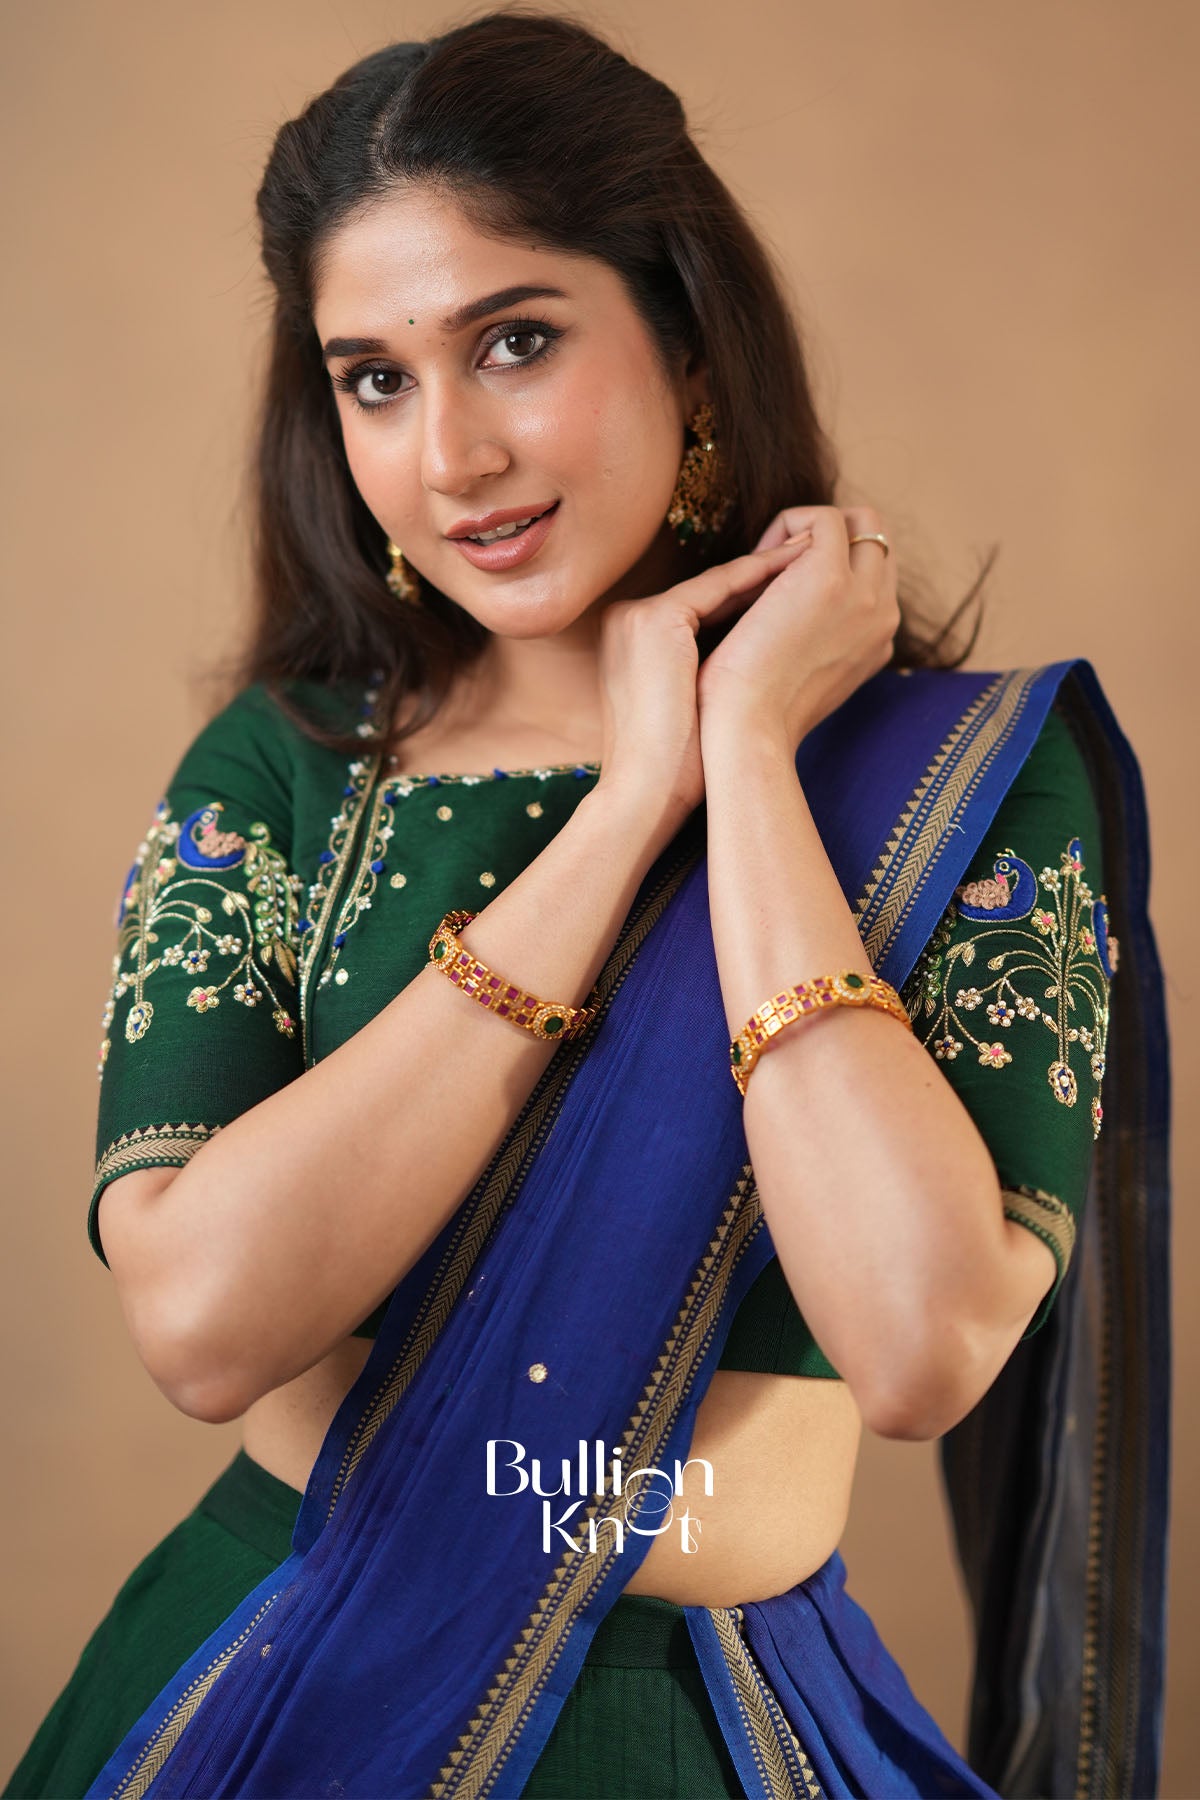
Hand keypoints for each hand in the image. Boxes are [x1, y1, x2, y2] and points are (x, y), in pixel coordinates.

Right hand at [594, 537, 812, 847]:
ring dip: (770, 568)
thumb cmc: (676, 766)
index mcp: (632, 639)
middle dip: (766, 580)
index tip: (799, 593)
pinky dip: (762, 577)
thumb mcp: (693, 705)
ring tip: (817, 556)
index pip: (701, 610)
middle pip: (711, 591)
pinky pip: (721, 587)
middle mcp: (627, 619)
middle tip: (816, 563)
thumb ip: (713, 671)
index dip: (753, 601)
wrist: (646, 793)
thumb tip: (768, 655)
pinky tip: (803, 568)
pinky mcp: (656, 620)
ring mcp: (638, 616)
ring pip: (718, 582)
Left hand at [694, 505, 900, 749]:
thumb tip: (792, 613)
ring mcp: (864, 595)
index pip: (874, 576)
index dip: (829, 566)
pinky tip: (757, 559)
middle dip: (825, 538)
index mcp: (878, 641)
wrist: (748, 732)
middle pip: (877, 542)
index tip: (782, 588)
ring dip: (807, 529)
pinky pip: (823, 516)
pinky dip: (788, 523)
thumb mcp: (800, 677)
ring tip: (764, 566)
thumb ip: (814, 642)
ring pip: (862, 521)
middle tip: (772, 568)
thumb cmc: (756, 715)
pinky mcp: (829, 576)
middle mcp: (884, 617)